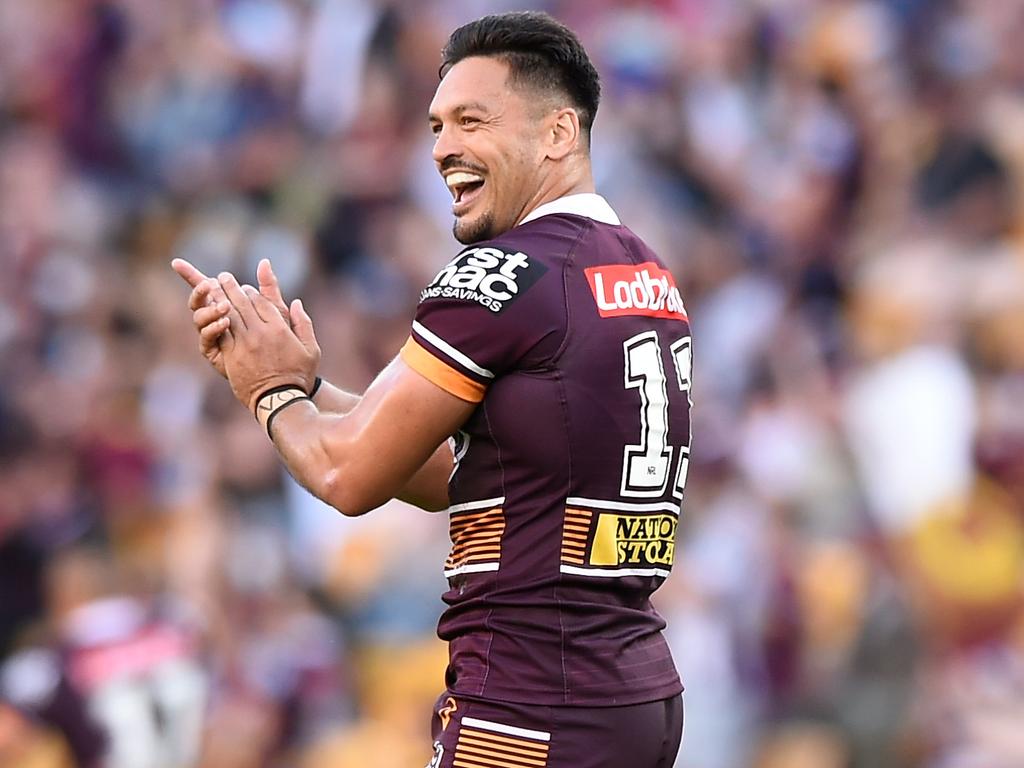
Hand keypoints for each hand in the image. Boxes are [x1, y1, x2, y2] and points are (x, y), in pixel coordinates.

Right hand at [171, 258, 290, 377]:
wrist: (283, 378)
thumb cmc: (283, 343)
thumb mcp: (278, 313)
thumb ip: (270, 289)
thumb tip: (265, 262)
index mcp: (231, 307)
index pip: (209, 288)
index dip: (196, 276)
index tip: (186, 266)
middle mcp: (218, 319)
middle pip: (200, 299)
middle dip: (198, 286)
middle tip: (211, 281)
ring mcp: (215, 336)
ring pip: (199, 316)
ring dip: (208, 307)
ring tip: (225, 305)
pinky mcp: (214, 352)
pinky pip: (206, 337)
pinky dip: (213, 327)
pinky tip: (225, 322)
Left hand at [216, 272, 320, 410]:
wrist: (280, 400)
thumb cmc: (299, 375)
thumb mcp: (311, 349)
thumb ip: (304, 324)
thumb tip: (297, 303)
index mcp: (280, 329)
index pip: (262, 302)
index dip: (252, 292)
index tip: (246, 287)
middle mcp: (261, 333)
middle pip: (243, 303)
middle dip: (232, 287)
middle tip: (224, 277)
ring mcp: (245, 344)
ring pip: (229, 314)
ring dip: (220, 298)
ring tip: (213, 287)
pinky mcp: (232, 355)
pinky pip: (222, 332)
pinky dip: (216, 318)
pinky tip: (211, 310)